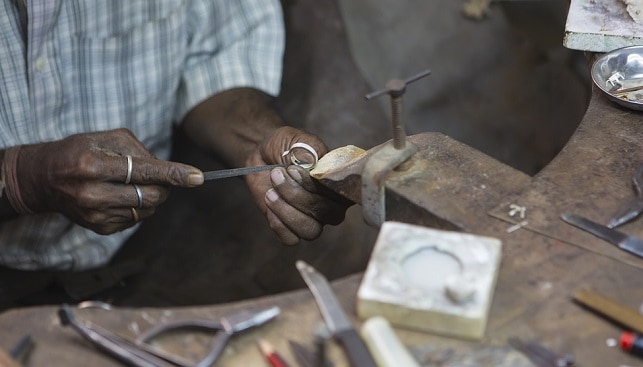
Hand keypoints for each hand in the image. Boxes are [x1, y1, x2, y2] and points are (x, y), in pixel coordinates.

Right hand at [15, 129, 202, 233]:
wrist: (43, 179)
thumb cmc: (78, 152)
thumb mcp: (105, 138)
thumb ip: (139, 150)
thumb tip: (168, 169)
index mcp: (93, 165)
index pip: (145, 172)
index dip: (175, 175)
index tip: (198, 178)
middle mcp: (93, 193)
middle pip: (152, 195)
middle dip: (165, 186)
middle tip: (159, 177)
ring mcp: (96, 215)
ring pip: (148, 210)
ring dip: (151, 196)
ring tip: (130, 184)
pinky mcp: (100, 228)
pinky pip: (137, 219)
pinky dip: (138, 206)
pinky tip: (119, 196)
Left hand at [245, 126, 351, 244]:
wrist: (262, 154)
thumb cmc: (286, 146)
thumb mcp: (297, 140)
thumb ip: (308, 150)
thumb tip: (311, 164)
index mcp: (340, 183)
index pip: (341, 195)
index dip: (316, 186)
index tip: (294, 169)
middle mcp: (332, 205)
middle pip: (326, 214)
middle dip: (297, 196)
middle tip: (277, 174)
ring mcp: (314, 219)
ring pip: (310, 230)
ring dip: (286, 210)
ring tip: (270, 191)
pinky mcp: (292, 229)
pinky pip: (291, 239)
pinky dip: (277, 222)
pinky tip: (270, 202)